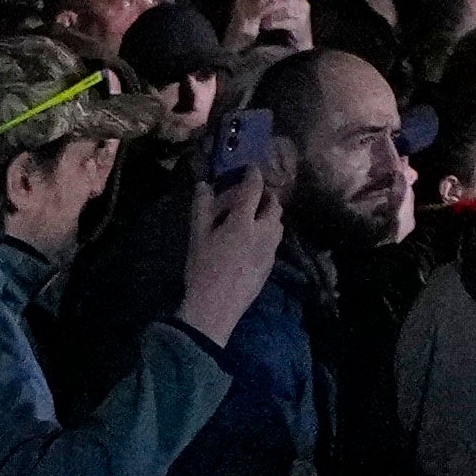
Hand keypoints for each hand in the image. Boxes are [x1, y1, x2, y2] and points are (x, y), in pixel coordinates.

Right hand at [176, 150, 285, 348]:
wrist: (215, 307)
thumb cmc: (202, 269)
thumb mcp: (197, 236)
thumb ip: (202, 207)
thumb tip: (203, 184)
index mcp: (244, 223)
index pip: (254, 190)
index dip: (254, 175)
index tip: (251, 168)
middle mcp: (263, 233)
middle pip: (274, 206)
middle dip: (267, 195)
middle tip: (253, 194)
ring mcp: (270, 251)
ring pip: (278, 224)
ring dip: (270, 214)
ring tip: (254, 216)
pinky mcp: (270, 266)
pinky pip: (275, 242)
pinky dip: (268, 232)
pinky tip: (253, 240)